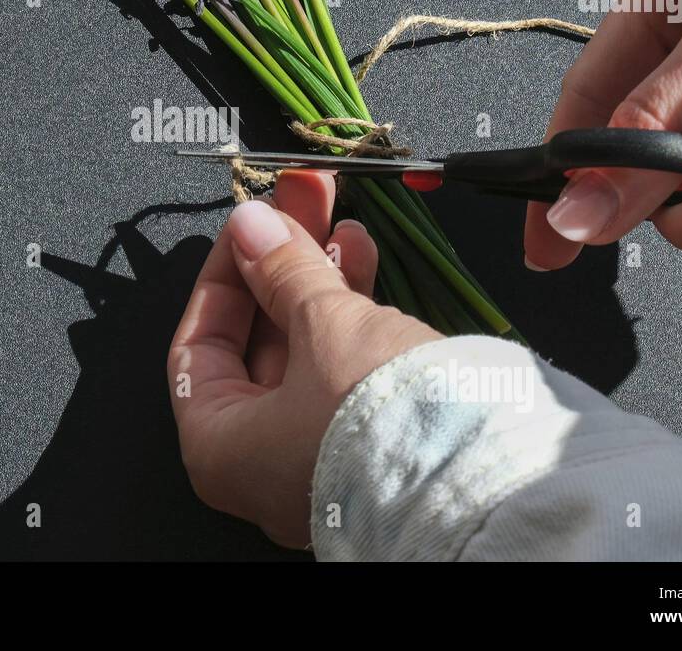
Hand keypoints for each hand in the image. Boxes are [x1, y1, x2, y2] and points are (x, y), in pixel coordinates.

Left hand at [168, 170, 441, 547]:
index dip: (223, 275)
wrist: (482, 476)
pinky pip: (345, 370)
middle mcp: (262, 467)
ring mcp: (318, 462)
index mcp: (220, 451)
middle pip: (259, 343)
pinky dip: (352, 314)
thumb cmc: (378, 418)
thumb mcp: (322, 324)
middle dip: (282, 265)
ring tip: (341, 222)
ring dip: (321, 280)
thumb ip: (282, 267)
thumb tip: (251, 224)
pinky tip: (366, 258)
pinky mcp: (371, 448)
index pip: (198, 347)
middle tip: (299, 205)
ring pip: (307, 351)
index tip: (247, 226)